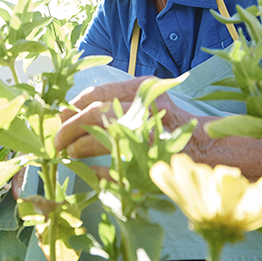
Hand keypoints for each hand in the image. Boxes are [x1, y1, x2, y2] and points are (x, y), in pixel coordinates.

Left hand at [55, 77, 194, 157]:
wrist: (203, 144)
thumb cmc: (166, 122)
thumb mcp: (141, 101)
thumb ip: (111, 102)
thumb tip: (67, 110)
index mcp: (142, 88)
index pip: (96, 94)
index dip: (72, 106)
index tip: (60, 116)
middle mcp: (146, 107)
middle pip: (94, 114)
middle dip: (69, 128)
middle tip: (58, 141)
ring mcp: (150, 134)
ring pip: (101, 138)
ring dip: (79, 148)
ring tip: (70, 154)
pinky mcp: (151, 159)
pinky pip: (114, 167)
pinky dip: (97, 171)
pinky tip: (90, 172)